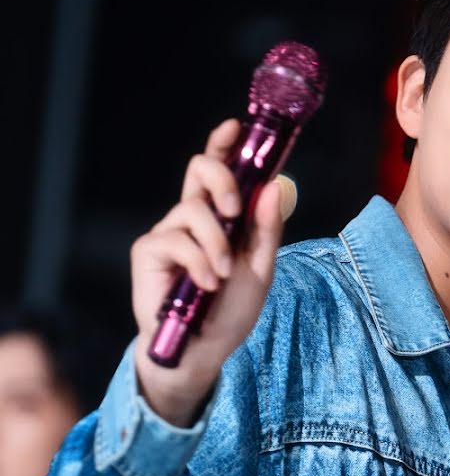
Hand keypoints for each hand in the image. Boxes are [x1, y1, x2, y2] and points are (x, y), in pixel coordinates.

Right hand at [132, 120, 285, 425]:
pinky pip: (177, 240)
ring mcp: (169, 231)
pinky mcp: (149, 251)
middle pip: (200, 169)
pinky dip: (199, 263)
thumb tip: (274, 187)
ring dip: (216, 244)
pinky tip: (205, 285)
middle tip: (234, 209)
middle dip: (222, 180)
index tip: (236, 126)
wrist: (204, 349)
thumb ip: (265, 229)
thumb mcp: (260, 268)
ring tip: (222, 276)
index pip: (220, 168)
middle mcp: (192, 216)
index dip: (224, 144)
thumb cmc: (230, 309)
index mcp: (220, 215)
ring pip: (194, 209)